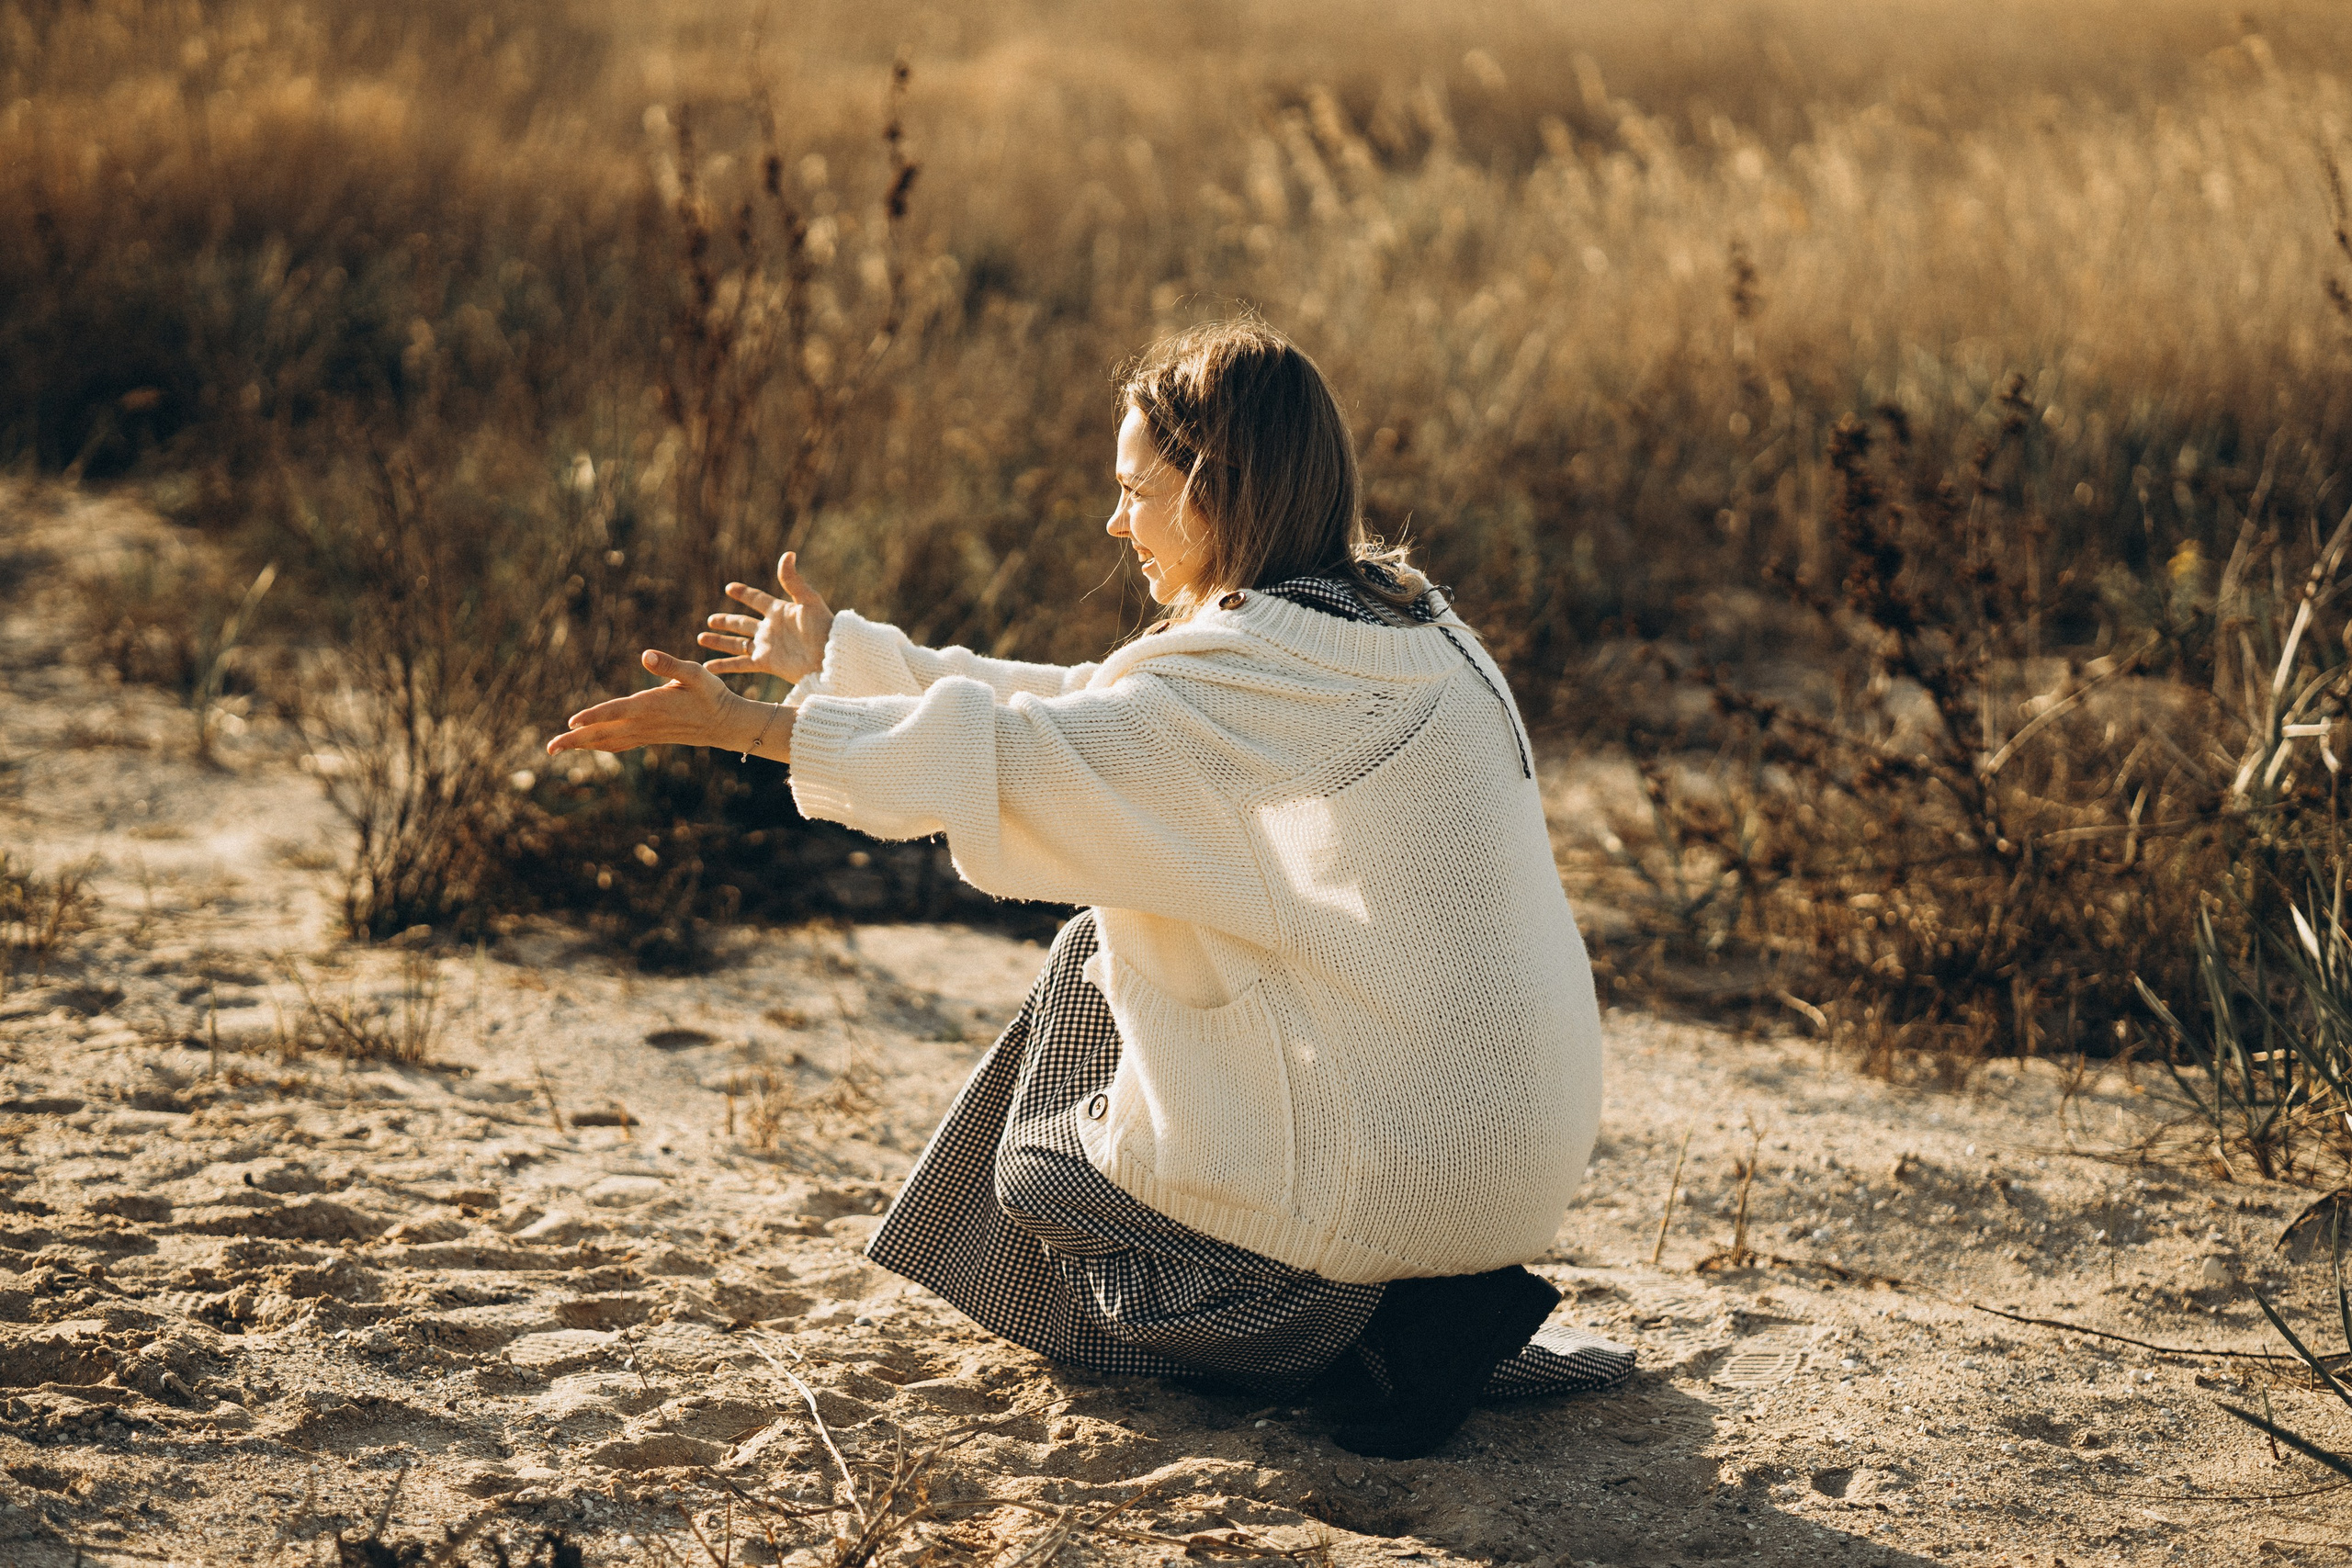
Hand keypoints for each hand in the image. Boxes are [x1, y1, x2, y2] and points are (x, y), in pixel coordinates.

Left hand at [546, 649, 785, 757]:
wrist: (725, 723)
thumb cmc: (711, 694)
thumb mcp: (695, 673)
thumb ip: (670, 664)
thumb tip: (646, 655)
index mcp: (651, 706)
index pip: (616, 712)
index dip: (593, 717)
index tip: (571, 723)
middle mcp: (644, 723)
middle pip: (603, 734)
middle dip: (576, 741)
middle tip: (549, 748)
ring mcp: (645, 733)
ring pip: (607, 742)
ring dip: (581, 745)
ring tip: (556, 749)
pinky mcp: (648, 737)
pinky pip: (618, 744)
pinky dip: (599, 745)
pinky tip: (589, 745)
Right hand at [698, 551, 834, 683]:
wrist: (831, 659)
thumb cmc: (824, 629)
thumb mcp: (808, 601)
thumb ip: (793, 580)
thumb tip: (788, 554)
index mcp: (780, 611)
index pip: (757, 599)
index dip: (744, 593)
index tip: (730, 588)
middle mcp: (771, 629)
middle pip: (742, 623)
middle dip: (726, 621)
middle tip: (710, 620)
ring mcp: (768, 647)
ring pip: (738, 643)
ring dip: (720, 641)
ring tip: (701, 638)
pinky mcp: (767, 663)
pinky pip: (741, 664)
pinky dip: (724, 665)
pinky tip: (709, 667)